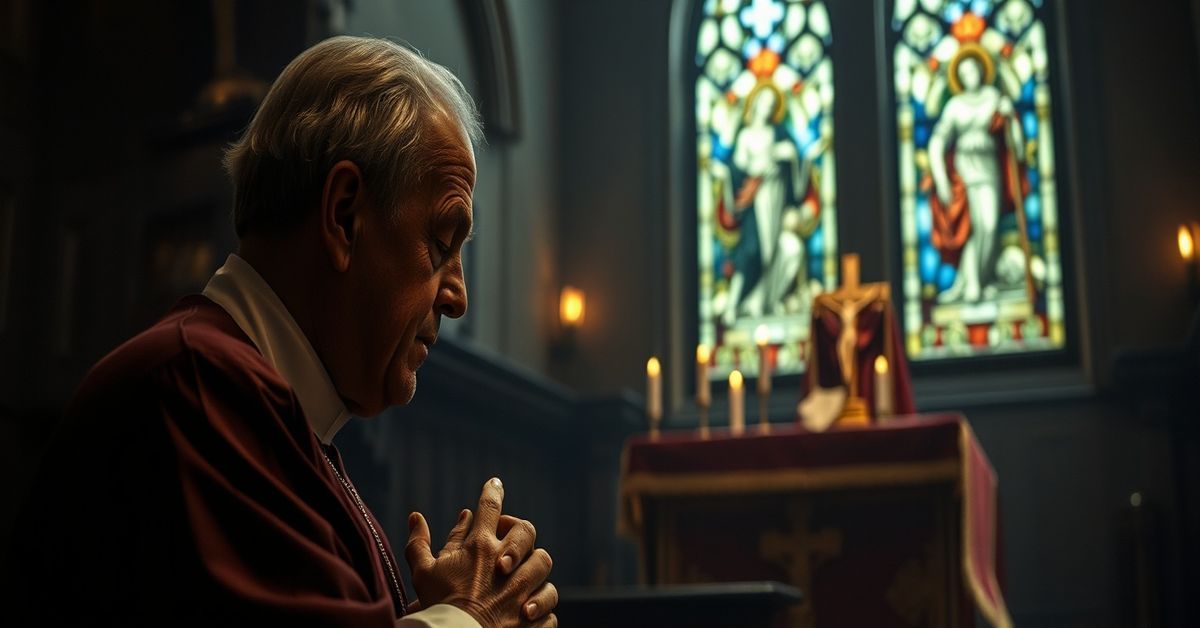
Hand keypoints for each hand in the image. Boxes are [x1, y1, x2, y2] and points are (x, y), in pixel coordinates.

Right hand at [405, 478, 557, 626]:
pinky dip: (539, 610)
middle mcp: (507, 562)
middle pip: (526, 529)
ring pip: (543, 563)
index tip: (495, 483)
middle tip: (507, 542)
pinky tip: (526, 613)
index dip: (492, 492)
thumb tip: (416, 517)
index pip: (490, 508)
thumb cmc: (439, 606)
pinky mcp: (535, 616)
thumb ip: (419, 543)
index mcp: (480, 548)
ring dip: (533, 568)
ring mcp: (525, 588)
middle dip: (518, 531)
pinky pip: (547, 606)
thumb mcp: (422, 572)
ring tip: (520, 579)